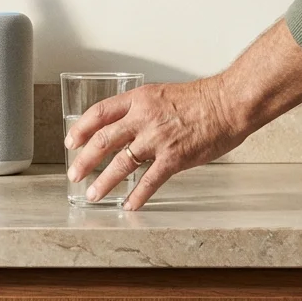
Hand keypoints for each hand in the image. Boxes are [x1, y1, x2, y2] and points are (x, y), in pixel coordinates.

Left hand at [62, 20, 301, 209]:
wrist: (230, 102)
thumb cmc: (202, 99)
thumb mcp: (162, 95)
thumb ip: (143, 111)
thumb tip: (127, 128)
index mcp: (139, 99)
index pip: (99, 113)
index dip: (81, 128)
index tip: (71, 141)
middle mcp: (143, 118)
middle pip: (103, 140)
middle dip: (84, 160)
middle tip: (74, 174)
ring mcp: (157, 139)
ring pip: (121, 163)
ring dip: (104, 182)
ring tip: (93, 195)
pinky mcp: (174, 157)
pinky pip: (149, 180)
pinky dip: (137, 195)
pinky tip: (129, 205)